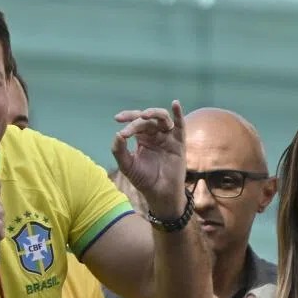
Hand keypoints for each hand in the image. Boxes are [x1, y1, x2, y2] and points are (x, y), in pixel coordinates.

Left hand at [113, 100, 186, 217]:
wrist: (159, 194)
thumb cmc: (143, 180)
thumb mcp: (127, 166)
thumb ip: (119, 151)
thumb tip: (117, 134)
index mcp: (142, 138)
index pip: (135, 123)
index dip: (127, 118)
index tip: (117, 119)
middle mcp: (155, 135)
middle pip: (147, 120)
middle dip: (136, 122)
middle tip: (128, 130)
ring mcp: (168, 137)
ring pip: (162, 118)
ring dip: (154, 113)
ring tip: (144, 115)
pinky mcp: (179, 143)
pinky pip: (180, 125)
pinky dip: (178, 113)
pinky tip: (175, 104)